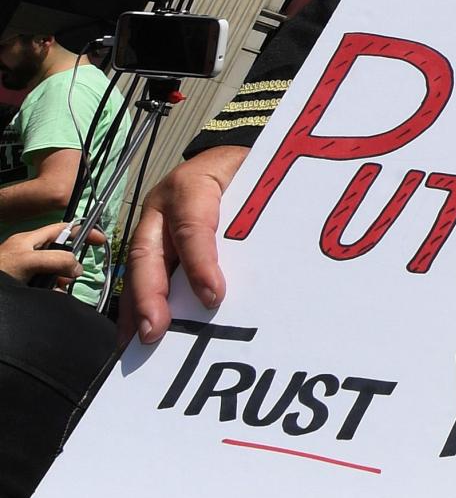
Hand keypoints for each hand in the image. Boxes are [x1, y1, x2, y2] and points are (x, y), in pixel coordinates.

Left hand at [0, 223, 99, 288]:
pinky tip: (49, 297)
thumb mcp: (29, 261)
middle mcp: (27, 252)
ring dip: (60, 280)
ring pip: (52, 271)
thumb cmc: (0, 272)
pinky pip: (43, 285)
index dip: (82, 231)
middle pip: (59, 252)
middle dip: (69, 263)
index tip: (101, 240)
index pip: (62, 229)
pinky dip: (50, 290)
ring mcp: (24, 270)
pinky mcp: (22, 285)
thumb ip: (57, 260)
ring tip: (58, 289)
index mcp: (29, 240)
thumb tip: (78, 268)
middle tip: (73, 276)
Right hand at [125, 143, 243, 341]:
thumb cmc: (250, 170)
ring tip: (137, 344)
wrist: (230, 153)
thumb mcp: (257, 179)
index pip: (194, 227)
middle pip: (148, 252)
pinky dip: (138, 303)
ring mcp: (153, 223)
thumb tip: (277, 259)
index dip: (200, 263)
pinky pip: (142, 272)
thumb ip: (258, 212)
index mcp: (192, 185)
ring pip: (138, 267)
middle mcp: (163, 206)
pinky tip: (138, 331)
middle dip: (150, 295)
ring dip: (136, 307)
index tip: (214, 297)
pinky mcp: (153, 239)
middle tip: (154, 333)